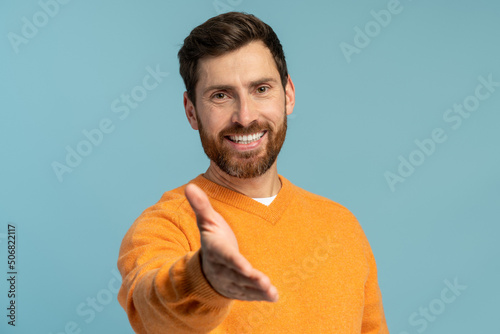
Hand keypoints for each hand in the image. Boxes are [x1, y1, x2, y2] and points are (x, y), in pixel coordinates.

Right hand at [185, 183, 278, 301]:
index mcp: (217, 250)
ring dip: (258, 290)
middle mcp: (223, 268)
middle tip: (265, 282)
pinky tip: (274, 296)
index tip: (246, 267)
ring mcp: (231, 281)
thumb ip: (201, 205)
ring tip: (271, 291)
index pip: (226, 256)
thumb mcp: (207, 222)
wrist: (205, 268)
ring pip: (245, 287)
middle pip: (238, 275)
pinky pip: (250, 294)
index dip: (236, 262)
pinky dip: (261, 296)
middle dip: (251, 279)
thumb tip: (189, 186)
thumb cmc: (212, 240)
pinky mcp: (239, 290)